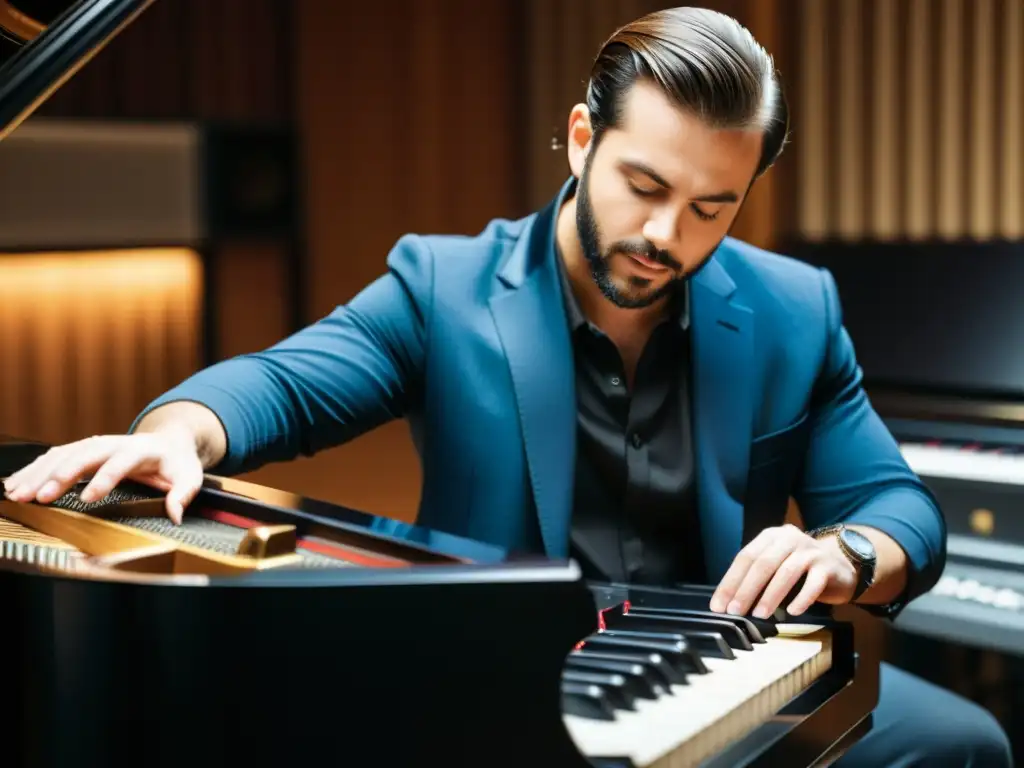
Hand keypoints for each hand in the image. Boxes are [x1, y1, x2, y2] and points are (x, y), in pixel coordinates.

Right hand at [2, 426, 203, 523]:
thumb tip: (176, 515)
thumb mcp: (191, 477)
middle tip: (40, 497)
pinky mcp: (84, 449)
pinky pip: (55, 456)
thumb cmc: (178, 463)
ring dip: (39, 472)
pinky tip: (16, 483)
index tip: (87, 498)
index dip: (103, 479)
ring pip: (64, 454)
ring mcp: (97, 444)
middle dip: (60, 475)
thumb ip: (183, 494)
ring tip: (18, 493)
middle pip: (84, 455)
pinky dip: (35, 468)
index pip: (120, 462)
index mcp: (141, 450)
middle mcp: (115, 443)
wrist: (169, 442)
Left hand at [709, 524, 856, 618]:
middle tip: (735, 611)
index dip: (730, 581)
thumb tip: (730, 602)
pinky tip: (793, 612)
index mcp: (771, 536)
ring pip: (786, 572)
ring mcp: (810, 551)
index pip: (745, 557)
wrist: (840, 565)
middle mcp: (789, 539)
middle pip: (763, 564)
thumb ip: (756, 576)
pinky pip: (813, 584)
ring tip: (759, 614)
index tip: (719, 605)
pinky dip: (802, 598)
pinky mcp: (828, 566)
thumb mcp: (776, 563)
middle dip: (746, 589)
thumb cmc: (800, 568)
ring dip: (770, 595)